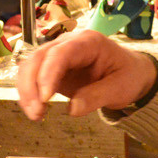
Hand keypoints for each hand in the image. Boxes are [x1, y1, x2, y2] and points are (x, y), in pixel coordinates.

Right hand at [16, 29, 157, 120]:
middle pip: (39, 57)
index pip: (61, 53)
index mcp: (88, 42)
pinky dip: (29, 93)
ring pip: (31, 66)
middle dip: (32, 85)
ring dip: (27, 90)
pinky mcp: (52, 69)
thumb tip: (72, 109)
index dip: (48, 74)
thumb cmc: (127, 76)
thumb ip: (97, 96)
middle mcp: (69, 44)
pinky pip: (33, 77)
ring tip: (36, 115)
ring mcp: (58, 55)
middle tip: (36, 112)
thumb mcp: (120, 88)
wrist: (130, 74)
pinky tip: (36, 110)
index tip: (45, 98)